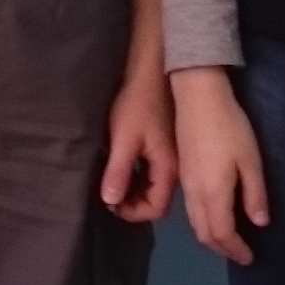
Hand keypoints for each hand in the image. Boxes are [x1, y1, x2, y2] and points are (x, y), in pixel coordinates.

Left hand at [99, 61, 178, 223]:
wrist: (153, 71)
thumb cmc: (137, 104)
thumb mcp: (123, 139)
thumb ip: (118, 172)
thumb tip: (111, 203)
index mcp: (169, 168)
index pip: (156, 208)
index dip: (133, 213)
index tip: (110, 205)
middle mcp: (177, 167)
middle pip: (157, 199)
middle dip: (132, 203)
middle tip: (108, 195)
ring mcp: (174, 156)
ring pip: (154, 185)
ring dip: (133, 189)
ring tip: (111, 183)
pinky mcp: (167, 145)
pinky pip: (154, 171)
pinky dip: (138, 176)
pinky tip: (121, 167)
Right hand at [169, 67, 267, 264]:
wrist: (197, 98)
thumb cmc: (229, 128)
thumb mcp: (250, 161)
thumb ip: (254, 195)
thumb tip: (258, 223)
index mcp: (212, 193)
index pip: (222, 233)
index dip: (236, 249)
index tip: (250, 258)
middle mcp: (194, 194)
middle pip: (204, 233)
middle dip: (221, 248)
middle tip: (239, 254)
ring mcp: (186, 184)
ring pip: (194, 222)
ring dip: (210, 236)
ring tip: (228, 239)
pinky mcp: (182, 173)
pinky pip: (190, 210)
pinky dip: (203, 221)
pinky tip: (215, 214)